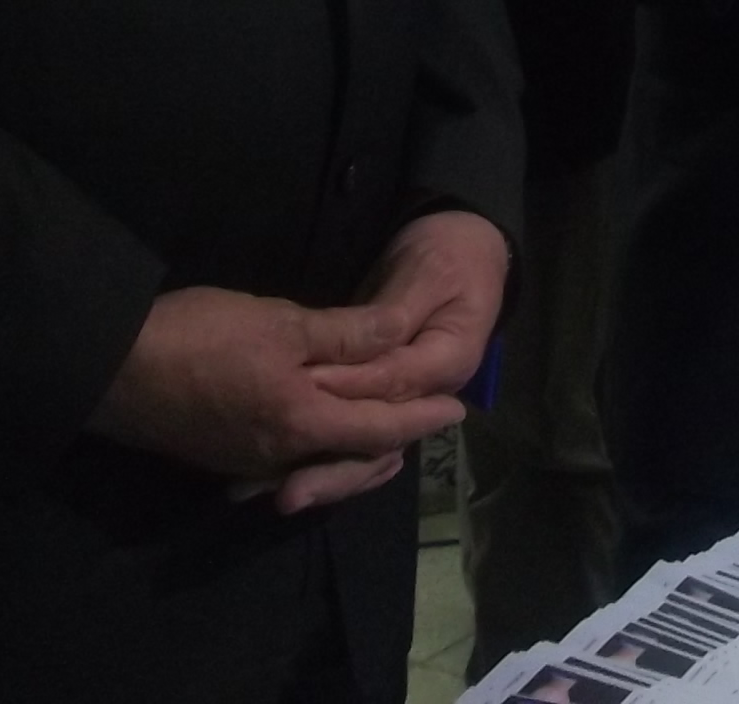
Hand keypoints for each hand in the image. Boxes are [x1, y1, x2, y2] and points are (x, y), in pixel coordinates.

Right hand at [87, 281, 466, 504]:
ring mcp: (245, 462)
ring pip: (319, 460)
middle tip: (427, 423)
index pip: (380, 427)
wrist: (107, 368)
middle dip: (394, 441)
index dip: (421, 418)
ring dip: (356, 448)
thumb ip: (345, 334)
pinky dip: (317, 448)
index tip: (457, 412)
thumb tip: (400, 332)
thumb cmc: (199, 337)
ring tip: (383, 433)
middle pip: (353, 456)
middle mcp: (279, 455)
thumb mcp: (280, 322)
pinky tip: (318, 432)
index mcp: (302, 422)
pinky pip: (287, 461)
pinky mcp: (219, 455)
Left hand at [285, 209, 513, 513]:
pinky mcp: (380, 391)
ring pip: (360, 447)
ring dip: (316, 471)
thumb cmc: (452, 253)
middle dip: (329, 467)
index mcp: (448, 361)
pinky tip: (271, 473)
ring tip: (265, 492)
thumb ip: (393, 315)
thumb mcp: (429, 274)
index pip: (390, 390)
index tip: (301, 405)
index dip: (343, 394)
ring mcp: (403, 395)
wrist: (473, 245)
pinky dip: (315, 454)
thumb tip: (362, 346)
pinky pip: (350, 434)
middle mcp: (427, 391)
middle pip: (376, 441)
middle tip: (283, 493)